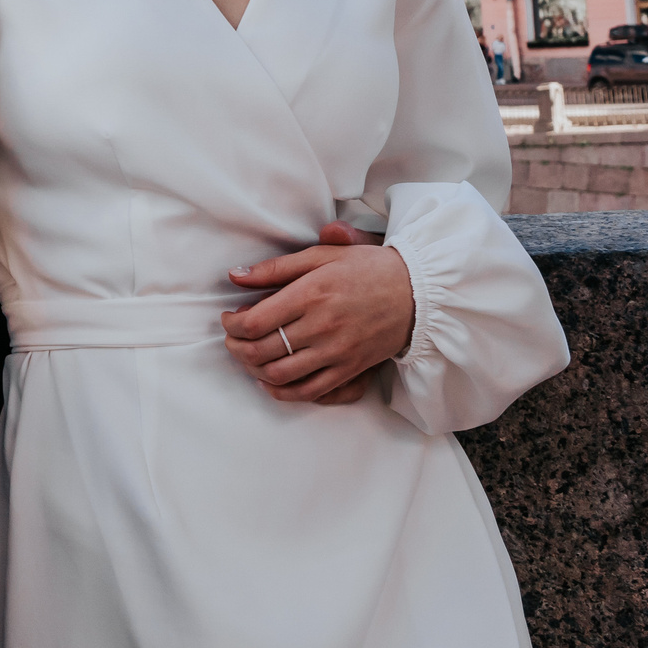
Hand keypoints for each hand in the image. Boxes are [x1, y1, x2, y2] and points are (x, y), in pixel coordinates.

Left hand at [222, 222, 416, 404]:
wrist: (418, 292)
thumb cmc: (367, 269)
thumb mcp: (321, 256)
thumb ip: (275, 268)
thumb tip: (235, 276)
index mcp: (311, 294)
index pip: (255, 321)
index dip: (232, 325)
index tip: (229, 319)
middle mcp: (322, 326)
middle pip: (262, 351)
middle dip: (236, 348)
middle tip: (232, 339)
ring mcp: (336, 352)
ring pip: (280, 374)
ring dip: (253, 369)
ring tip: (248, 356)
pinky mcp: (350, 370)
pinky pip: (309, 391)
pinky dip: (282, 391)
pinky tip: (269, 380)